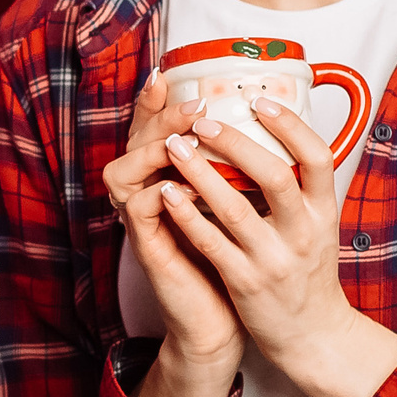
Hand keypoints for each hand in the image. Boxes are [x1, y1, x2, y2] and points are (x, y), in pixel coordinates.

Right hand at [101, 85, 243, 396]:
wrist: (223, 320)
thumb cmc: (234, 261)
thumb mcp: (241, 209)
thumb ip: (240, 172)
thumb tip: (272, 128)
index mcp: (170, 181)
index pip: (152, 131)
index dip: (152, 104)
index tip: (168, 76)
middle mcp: (149, 196)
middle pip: (134, 142)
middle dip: (159, 117)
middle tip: (193, 106)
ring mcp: (144, 222)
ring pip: (124, 171)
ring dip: (153, 150)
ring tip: (187, 139)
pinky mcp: (148, 248)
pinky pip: (140, 209)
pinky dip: (161, 193)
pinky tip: (187, 185)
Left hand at [153, 97, 396, 396]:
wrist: (312, 335)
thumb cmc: (307, 273)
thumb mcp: (317, 227)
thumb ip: (300, 189)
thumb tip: (278, 135)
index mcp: (324, 212)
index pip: (319, 158)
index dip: (291, 127)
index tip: (259, 102)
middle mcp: (303, 232)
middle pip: (274, 176)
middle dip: (236, 144)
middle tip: (201, 121)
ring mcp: (274, 259)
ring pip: (235, 209)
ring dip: (200, 174)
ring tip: (172, 146)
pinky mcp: (246, 283)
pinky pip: (212, 244)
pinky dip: (187, 216)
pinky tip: (166, 193)